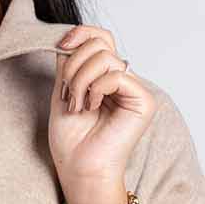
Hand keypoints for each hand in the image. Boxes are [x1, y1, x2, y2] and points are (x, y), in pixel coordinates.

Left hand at [48, 25, 156, 201]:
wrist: (79, 169)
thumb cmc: (71, 140)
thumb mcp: (62, 91)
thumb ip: (68, 63)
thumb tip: (67, 38)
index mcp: (105, 76)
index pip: (100, 38)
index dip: (80, 34)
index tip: (61, 46)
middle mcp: (122, 80)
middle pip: (101, 43)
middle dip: (74, 65)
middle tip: (67, 93)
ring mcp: (134, 90)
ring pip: (105, 57)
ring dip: (80, 79)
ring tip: (76, 104)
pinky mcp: (143, 101)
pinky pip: (117, 75)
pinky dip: (96, 88)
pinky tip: (90, 107)